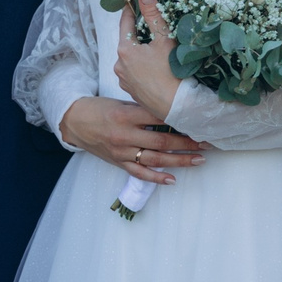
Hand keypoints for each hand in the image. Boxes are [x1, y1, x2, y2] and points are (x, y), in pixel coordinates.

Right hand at [58, 95, 205, 182]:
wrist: (75, 122)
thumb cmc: (100, 109)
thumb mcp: (121, 102)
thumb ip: (143, 108)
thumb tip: (171, 110)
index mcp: (126, 115)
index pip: (159, 118)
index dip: (180, 120)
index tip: (199, 121)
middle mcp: (125, 135)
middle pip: (162, 141)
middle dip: (187, 142)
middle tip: (206, 142)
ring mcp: (122, 151)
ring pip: (155, 159)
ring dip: (179, 160)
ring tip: (199, 160)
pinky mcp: (119, 162)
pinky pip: (140, 173)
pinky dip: (157, 178)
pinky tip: (173, 179)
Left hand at [111, 0, 183, 119]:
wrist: (178, 107)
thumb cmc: (172, 72)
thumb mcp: (164, 39)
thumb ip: (153, 14)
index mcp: (124, 50)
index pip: (125, 23)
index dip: (130, 10)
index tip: (133, 0)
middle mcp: (119, 65)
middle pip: (129, 42)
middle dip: (140, 34)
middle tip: (154, 28)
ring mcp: (124, 80)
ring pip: (132, 59)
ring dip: (142, 53)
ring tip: (159, 52)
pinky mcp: (131, 92)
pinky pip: (135, 73)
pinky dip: (143, 68)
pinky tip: (157, 69)